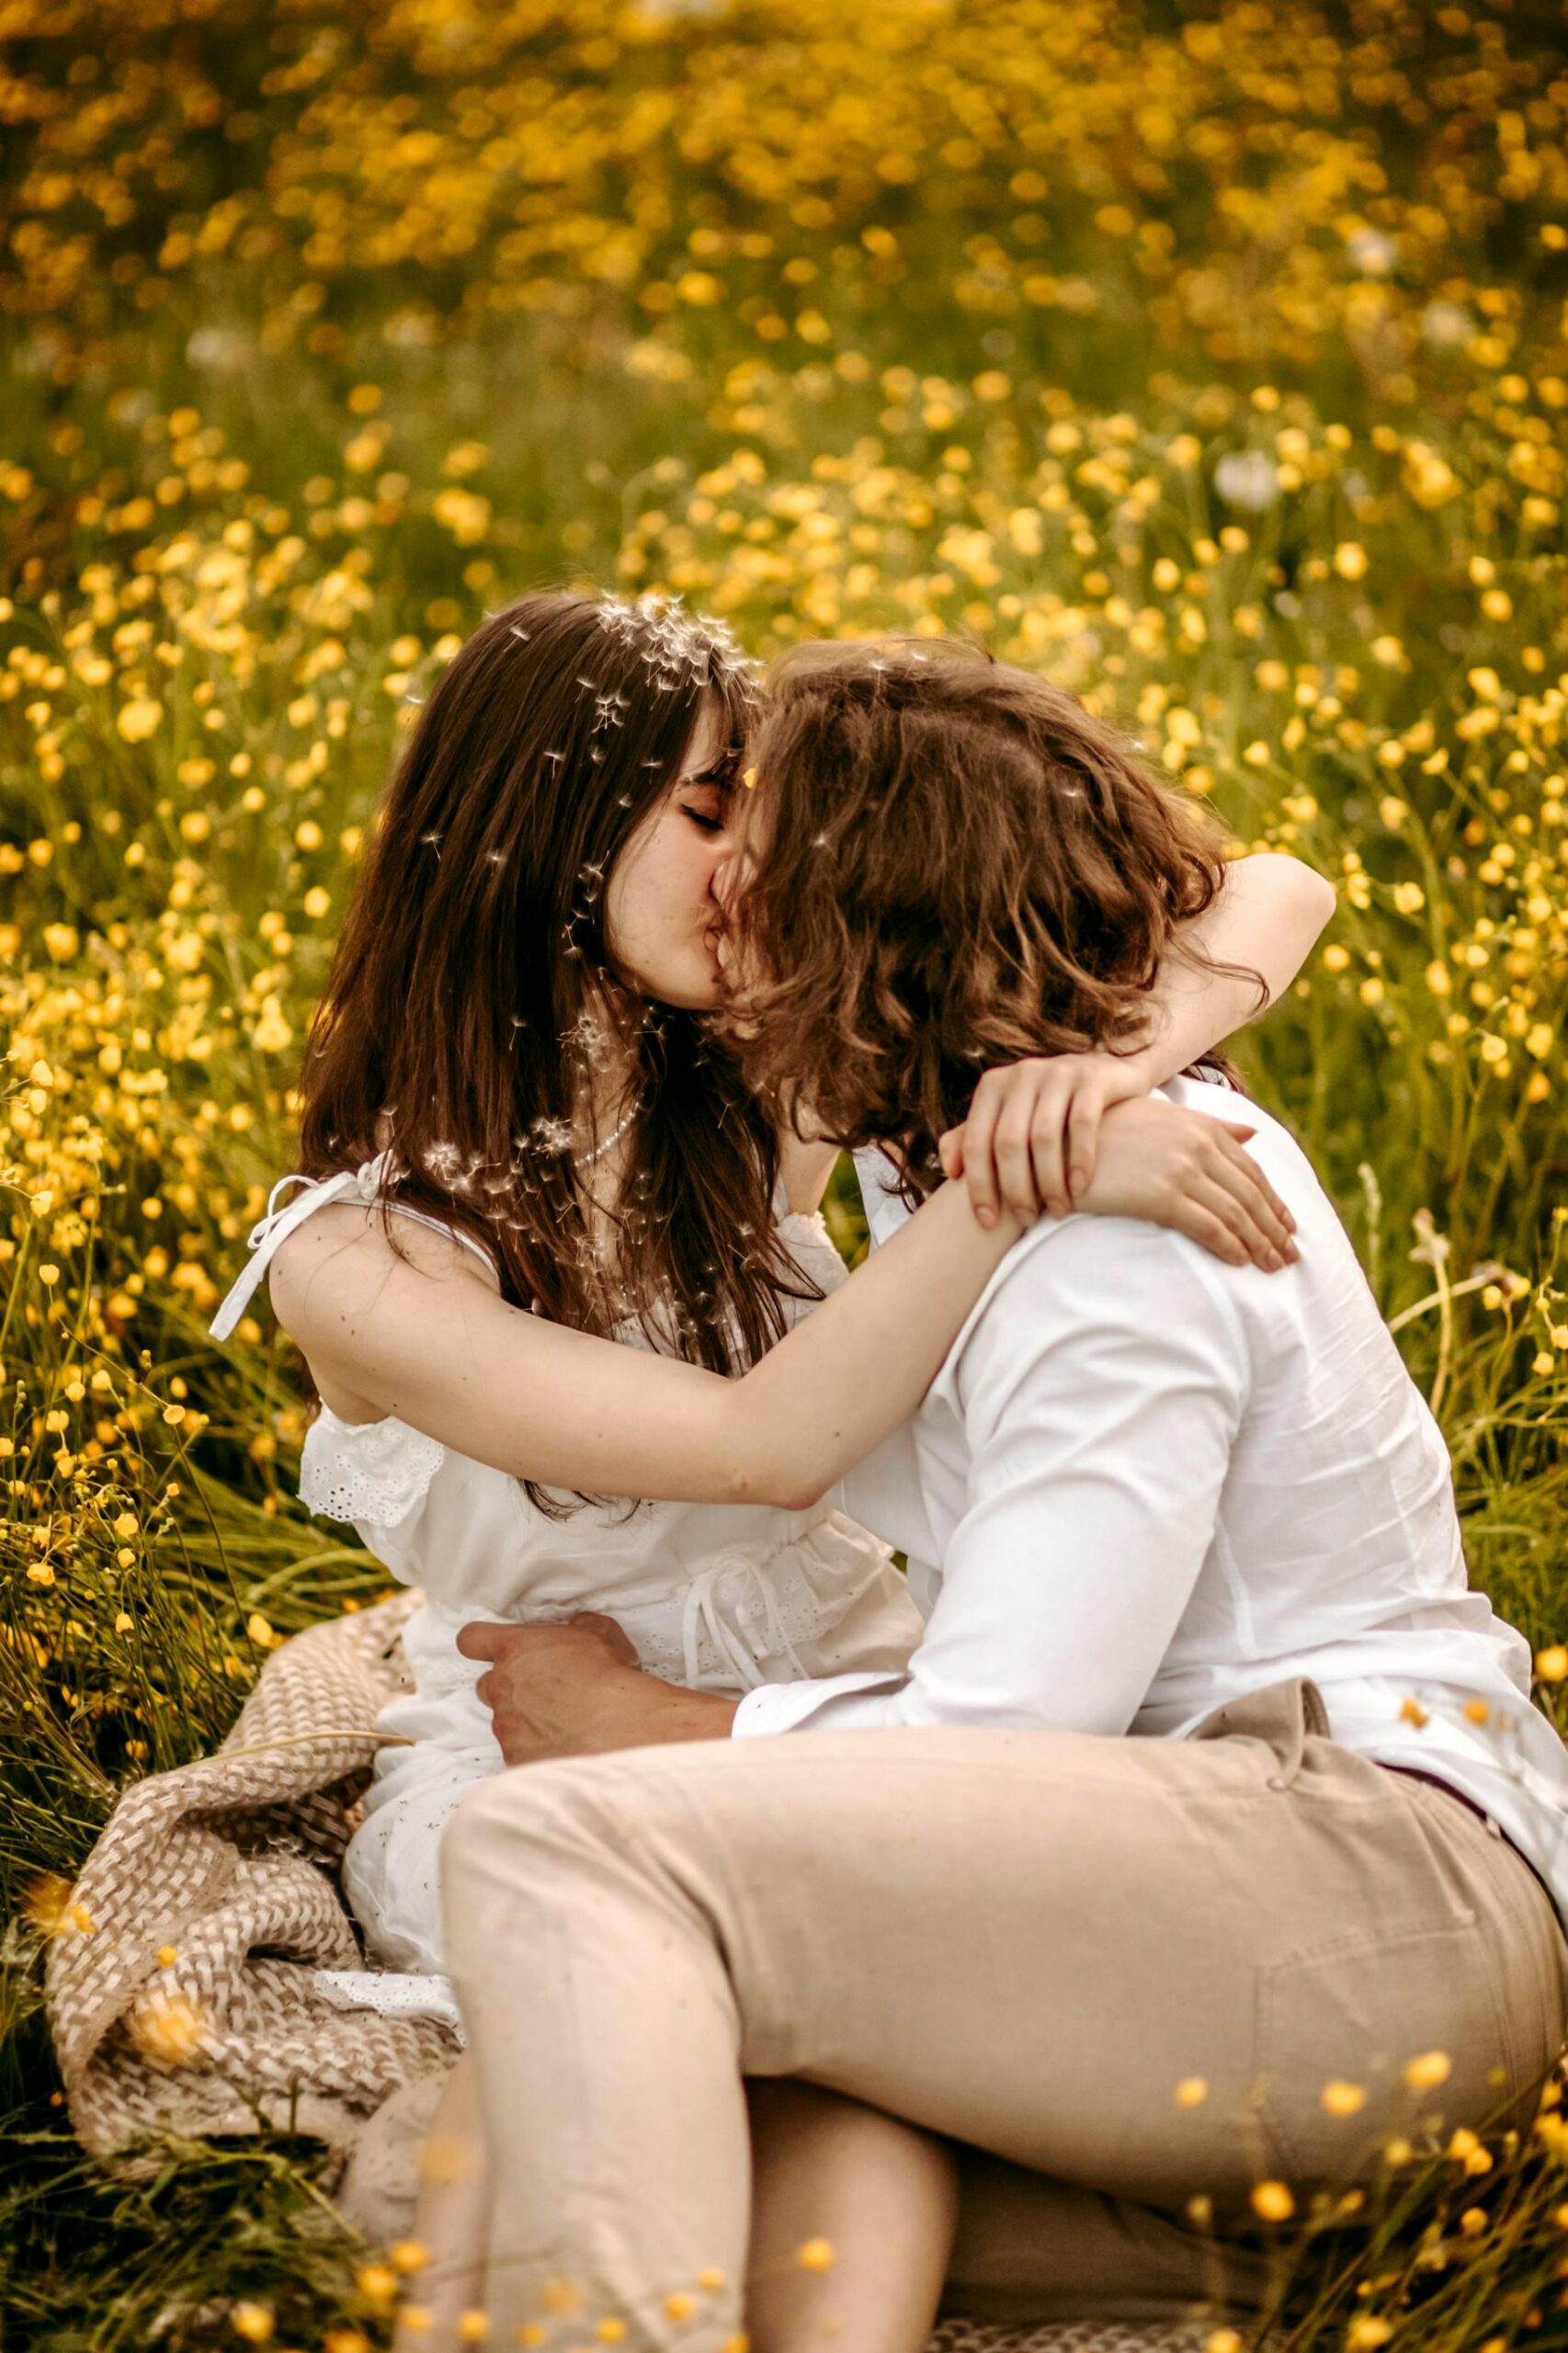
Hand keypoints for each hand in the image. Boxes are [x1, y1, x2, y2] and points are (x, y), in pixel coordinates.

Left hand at [454, 1613, 737, 1765]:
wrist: (620, 1726)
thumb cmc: (609, 1677)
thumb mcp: (599, 1631)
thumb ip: (576, 1625)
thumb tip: (577, 1626)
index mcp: (514, 1649)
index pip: (472, 1639)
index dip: (479, 1643)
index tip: (489, 1649)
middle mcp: (502, 1687)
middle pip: (486, 1685)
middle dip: (508, 1687)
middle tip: (541, 1691)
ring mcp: (506, 1727)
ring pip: (505, 1722)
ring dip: (525, 1721)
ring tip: (562, 1724)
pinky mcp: (516, 1759)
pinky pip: (518, 1753)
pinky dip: (535, 1751)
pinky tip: (563, 1747)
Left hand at [939, 1051, 1152, 1226]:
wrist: (1107, 1075)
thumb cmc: (1050, 1110)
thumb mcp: (1009, 1116)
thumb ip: (975, 1138)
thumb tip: (950, 1171)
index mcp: (993, 1085)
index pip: (977, 1142)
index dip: (979, 1185)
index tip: (987, 1222)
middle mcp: (1022, 1074)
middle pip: (1009, 1142)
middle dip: (1016, 1189)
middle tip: (1026, 1220)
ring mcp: (1058, 1072)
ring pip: (1045, 1137)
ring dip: (1049, 1182)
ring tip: (1057, 1211)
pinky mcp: (1093, 1078)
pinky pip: (1082, 1124)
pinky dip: (1079, 1160)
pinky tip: (1080, 1188)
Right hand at [1077, 1098, 1298, 1270]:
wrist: (1060, 1143)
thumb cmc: (1109, 1131)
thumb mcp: (1164, 1117)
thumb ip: (1210, 1125)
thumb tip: (1253, 1133)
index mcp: (1202, 1126)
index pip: (1251, 1170)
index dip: (1273, 1201)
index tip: (1288, 1225)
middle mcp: (1198, 1145)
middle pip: (1250, 1194)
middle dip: (1274, 1228)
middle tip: (1290, 1255)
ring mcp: (1181, 1169)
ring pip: (1235, 1213)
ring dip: (1259, 1243)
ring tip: (1272, 1265)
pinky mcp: (1160, 1195)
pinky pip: (1207, 1226)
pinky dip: (1229, 1245)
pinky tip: (1240, 1261)